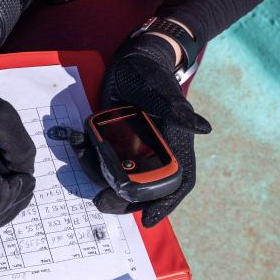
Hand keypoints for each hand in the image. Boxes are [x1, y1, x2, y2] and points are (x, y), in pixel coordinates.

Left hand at [69, 34, 210, 227]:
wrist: (128, 59)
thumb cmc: (151, 73)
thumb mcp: (162, 92)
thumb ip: (178, 110)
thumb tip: (203, 128)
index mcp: (174, 145)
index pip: (176, 183)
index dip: (166, 204)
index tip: (148, 220)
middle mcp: (153, 151)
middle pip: (141, 188)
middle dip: (121, 198)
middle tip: (101, 203)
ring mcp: (130, 148)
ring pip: (115, 175)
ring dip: (95, 172)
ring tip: (82, 151)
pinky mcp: (111, 140)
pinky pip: (98, 159)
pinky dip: (85, 155)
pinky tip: (76, 139)